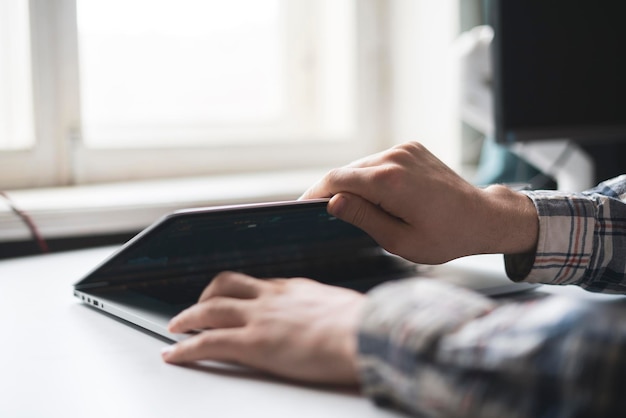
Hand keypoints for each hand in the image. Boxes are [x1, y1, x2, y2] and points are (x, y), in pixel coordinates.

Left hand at [161, 271, 364, 384]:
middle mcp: (270, 297)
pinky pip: (207, 342)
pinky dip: (185, 348)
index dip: (237, 291)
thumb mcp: (341, 307)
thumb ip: (326, 311)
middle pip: (225, 285)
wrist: (363, 332)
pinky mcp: (252, 344)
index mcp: (293, 288)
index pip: (255, 284)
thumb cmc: (361, 324)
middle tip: (196, 308)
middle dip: (205, 295)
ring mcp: (259, 318)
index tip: (231, 297)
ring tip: (175, 327)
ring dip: (187, 317)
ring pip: (209, 309)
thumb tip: (334, 321)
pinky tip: (173, 355)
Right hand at [301, 141, 537, 263]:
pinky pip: (379, 161)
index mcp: (390, 182)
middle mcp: (394, 158)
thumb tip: (332, 203)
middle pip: (346, 172)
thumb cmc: (446, 236)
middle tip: (328, 216)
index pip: (336, 180)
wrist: (483, 217)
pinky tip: (380, 198)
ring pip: (361, 165)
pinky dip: (372, 177)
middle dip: (334, 192)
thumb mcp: (400, 240)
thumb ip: (363, 218)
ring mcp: (404, 149)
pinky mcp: (412, 148)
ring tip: (359, 210)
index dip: (315, 194)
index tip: (303, 208)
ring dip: (354, 185)